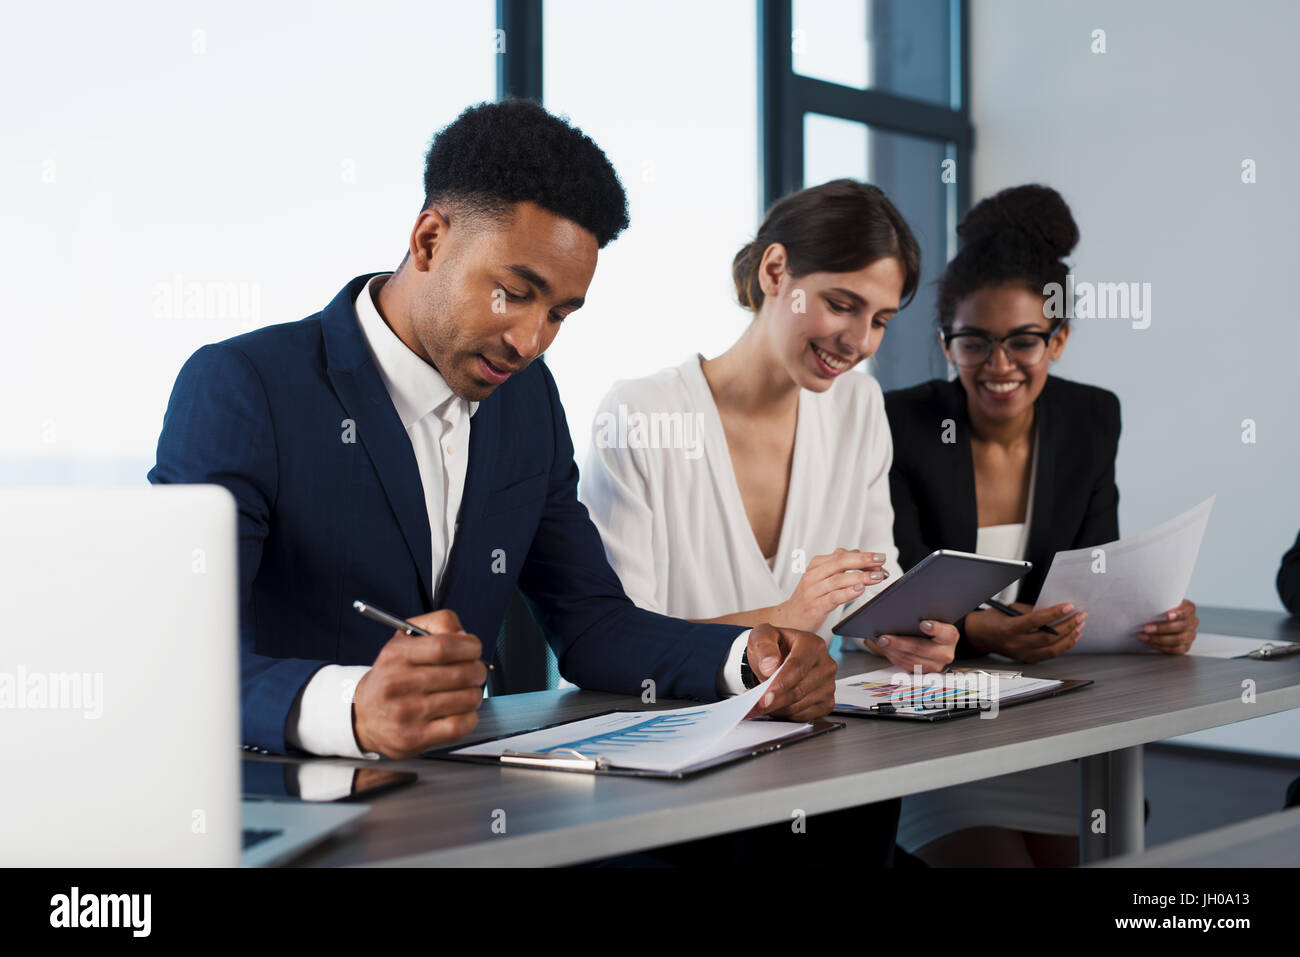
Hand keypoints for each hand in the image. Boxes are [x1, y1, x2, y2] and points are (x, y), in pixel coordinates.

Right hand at [352, 609, 487, 758]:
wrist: (363, 716)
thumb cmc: (392, 676)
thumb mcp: (405, 640)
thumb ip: (438, 625)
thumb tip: (465, 637)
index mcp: (396, 655)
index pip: (444, 646)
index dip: (469, 646)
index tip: (474, 649)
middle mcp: (397, 683)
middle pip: (460, 673)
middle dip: (478, 671)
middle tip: (475, 672)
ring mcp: (406, 713)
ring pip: (465, 699)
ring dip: (475, 694)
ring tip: (466, 692)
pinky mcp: (415, 737)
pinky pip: (460, 726)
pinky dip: (470, 717)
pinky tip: (460, 712)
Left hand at [743, 623, 837, 721]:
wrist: (778, 658)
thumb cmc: (773, 646)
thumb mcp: (762, 636)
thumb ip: (764, 646)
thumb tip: (770, 664)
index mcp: (813, 645)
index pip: (798, 667)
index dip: (780, 684)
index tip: (765, 696)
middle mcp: (825, 665)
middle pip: (799, 689)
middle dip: (774, 701)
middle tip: (754, 705)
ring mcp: (828, 685)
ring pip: (800, 705)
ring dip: (777, 708)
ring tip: (760, 704)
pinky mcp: (826, 702)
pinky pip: (804, 716)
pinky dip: (785, 714)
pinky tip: (776, 705)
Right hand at [777, 548, 888, 631]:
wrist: (789, 619)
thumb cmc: (810, 598)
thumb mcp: (822, 578)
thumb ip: (839, 566)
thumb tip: (861, 555)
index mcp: (816, 565)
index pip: (841, 555)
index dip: (862, 555)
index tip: (880, 558)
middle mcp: (813, 575)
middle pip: (840, 562)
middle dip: (863, 560)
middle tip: (881, 561)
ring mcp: (812, 591)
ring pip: (839, 579)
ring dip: (860, 577)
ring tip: (878, 577)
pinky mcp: (814, 607)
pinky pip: (833, 597)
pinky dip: (848, 593)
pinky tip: (860, 590)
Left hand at [864, 620, 959, 672]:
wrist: (935, 638)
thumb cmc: (931, 623)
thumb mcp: (933, 617)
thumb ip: (924, 615)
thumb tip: (902, 612)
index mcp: (950, 636)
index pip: (945, 633)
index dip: (934, 628)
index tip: (922, 623)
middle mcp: (945, 653)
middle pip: (921, 648)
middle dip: (900, 643)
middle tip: (885, 637)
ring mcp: (935, 665)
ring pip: (910, 660)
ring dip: (893, 651)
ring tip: (881, 642)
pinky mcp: (923, 672)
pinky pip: (906, 666)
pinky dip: (894, 656)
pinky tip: (886, 649)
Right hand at [964, 602, 1085, 662]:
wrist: (979, 635)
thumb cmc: (992, 620)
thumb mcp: (1009, 609)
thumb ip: (1030, 611)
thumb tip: (1053, 611)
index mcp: (1008, 628)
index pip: (1036, 621)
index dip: (1054, 613)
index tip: (1068, 606)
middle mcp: (1015, 644)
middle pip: (1048, 637)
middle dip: (1068, 625)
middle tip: (1080, 615)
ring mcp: (1021, 654)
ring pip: (1052, 649)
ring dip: (1069, 637)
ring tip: (1079, 626)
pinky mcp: (1026, 659)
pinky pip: (1049, 655)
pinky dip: (1062, 646)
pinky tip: (1071, 638)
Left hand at [1137, 598, 1197, 653]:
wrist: (1161, 620)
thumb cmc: (1161, 609)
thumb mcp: (1163, 603)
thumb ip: (1160, 603)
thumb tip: (1147, 605)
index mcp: (1189, 609)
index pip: (1186, 611)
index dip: (1177, 613)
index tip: (1166, 615)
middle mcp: (1192, 622)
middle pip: (1182, 626)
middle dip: (1162, 628)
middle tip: (1146, 628)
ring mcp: (1190, 635)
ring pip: (1179, 639)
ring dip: (1159, 639)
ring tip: (1144, 636)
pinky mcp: (1185, 646)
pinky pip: (1176, 649)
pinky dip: (1161, 647)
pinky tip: (1150, 643)